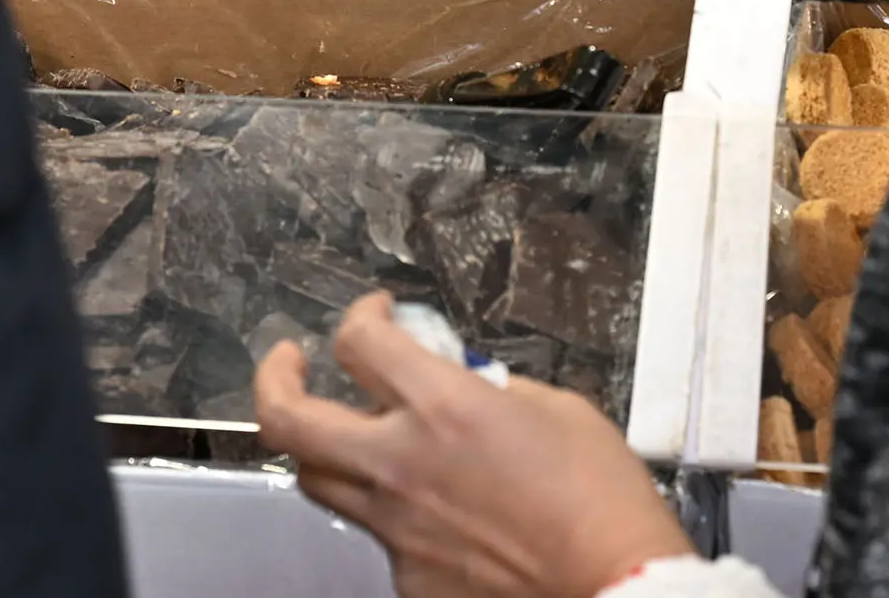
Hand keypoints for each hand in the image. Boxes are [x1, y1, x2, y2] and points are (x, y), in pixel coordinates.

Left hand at [256, 293, 692, 597]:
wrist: (614, 587)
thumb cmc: (601, 501)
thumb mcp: (556, 409)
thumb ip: (493, 387)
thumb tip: (465, 383)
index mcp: (442, 407)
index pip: (357, 342)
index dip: (361, 316)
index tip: (374, 316)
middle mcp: (400, 465)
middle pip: (287, 417)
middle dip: (274, 378)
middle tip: (288, 363)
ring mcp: (395, 527)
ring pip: (317, 480)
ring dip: (325, 447)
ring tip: (351, 436)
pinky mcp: (407, 577)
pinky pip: (378, 535)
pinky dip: (395, 513)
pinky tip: (436, 511)